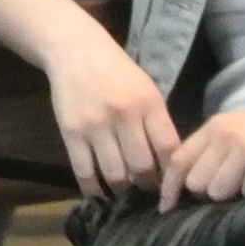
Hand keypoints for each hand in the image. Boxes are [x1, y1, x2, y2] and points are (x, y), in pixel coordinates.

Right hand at [40, 36, 180, 197]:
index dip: (173, 175)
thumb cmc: (117, 72)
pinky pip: (84, 171)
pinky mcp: (71, 131)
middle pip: (143, 166)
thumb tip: (170, 166)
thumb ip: (158, 124)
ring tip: (125, 193)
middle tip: (147, 193)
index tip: (173, 188)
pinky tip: (99, 195)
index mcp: (148, 104)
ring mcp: (95, 124)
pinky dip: (93, 189)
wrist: (75, 50)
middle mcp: (124, 114)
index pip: (168, 149)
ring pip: (115, 174)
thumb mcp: (146, 91)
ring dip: (122, 190)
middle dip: (147, 186)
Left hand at [163, 96, 244, 207]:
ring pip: (218, 190)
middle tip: (230, 189)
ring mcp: (244, 146)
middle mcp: (223, 135)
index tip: (165, 207)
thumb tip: (191, 183)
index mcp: (213, 127)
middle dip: (208, 193)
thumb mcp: (238, 130)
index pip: (178, 160)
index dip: (169, 187)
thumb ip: (214, 150)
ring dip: (233, 194)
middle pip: (196, 182)